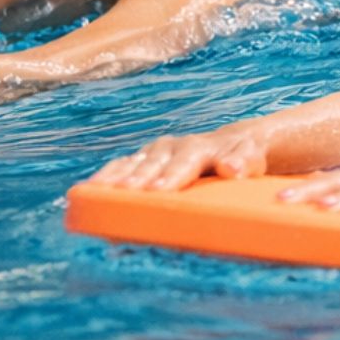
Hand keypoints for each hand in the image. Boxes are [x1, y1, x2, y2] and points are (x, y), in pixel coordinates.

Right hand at [89, 128, 269, 189]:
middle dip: (140, 177)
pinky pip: (120, 167)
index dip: (172, 175)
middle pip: (154, 161)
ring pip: (133, 162)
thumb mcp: (251, 159)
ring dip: (115, 177)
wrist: (230, 146)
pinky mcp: (141, 161)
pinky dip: (105, 178)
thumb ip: (243, 162)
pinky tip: (88, 191)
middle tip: (126, 192)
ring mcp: (154, 153)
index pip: (186, 160)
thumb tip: (230, 169)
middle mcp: (173, 146)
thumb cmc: (241, 159)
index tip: (159, 190)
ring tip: (97, 192)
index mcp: (201, 147)